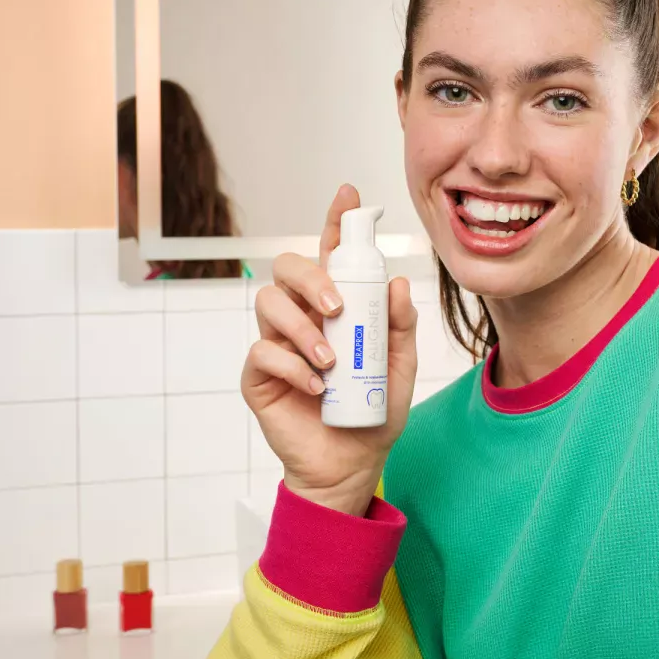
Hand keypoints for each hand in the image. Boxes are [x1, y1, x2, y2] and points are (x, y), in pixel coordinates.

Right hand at [243, 183, 418, 516]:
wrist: (352, 463)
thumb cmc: (374, 409)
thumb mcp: (400, 365)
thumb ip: (399, 324)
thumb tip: (397, 284)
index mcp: (336, 303)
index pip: (331, 253)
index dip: (335, 221)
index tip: (348, 196)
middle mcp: (302, 314)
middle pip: (288, 267)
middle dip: (312, 279)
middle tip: (338, 307)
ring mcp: (276, 342)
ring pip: (270, 304)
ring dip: (303, 329)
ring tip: (332, 361)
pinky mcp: (258, 374)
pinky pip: (263, 353)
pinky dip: (293, 366)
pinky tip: (316, 386)